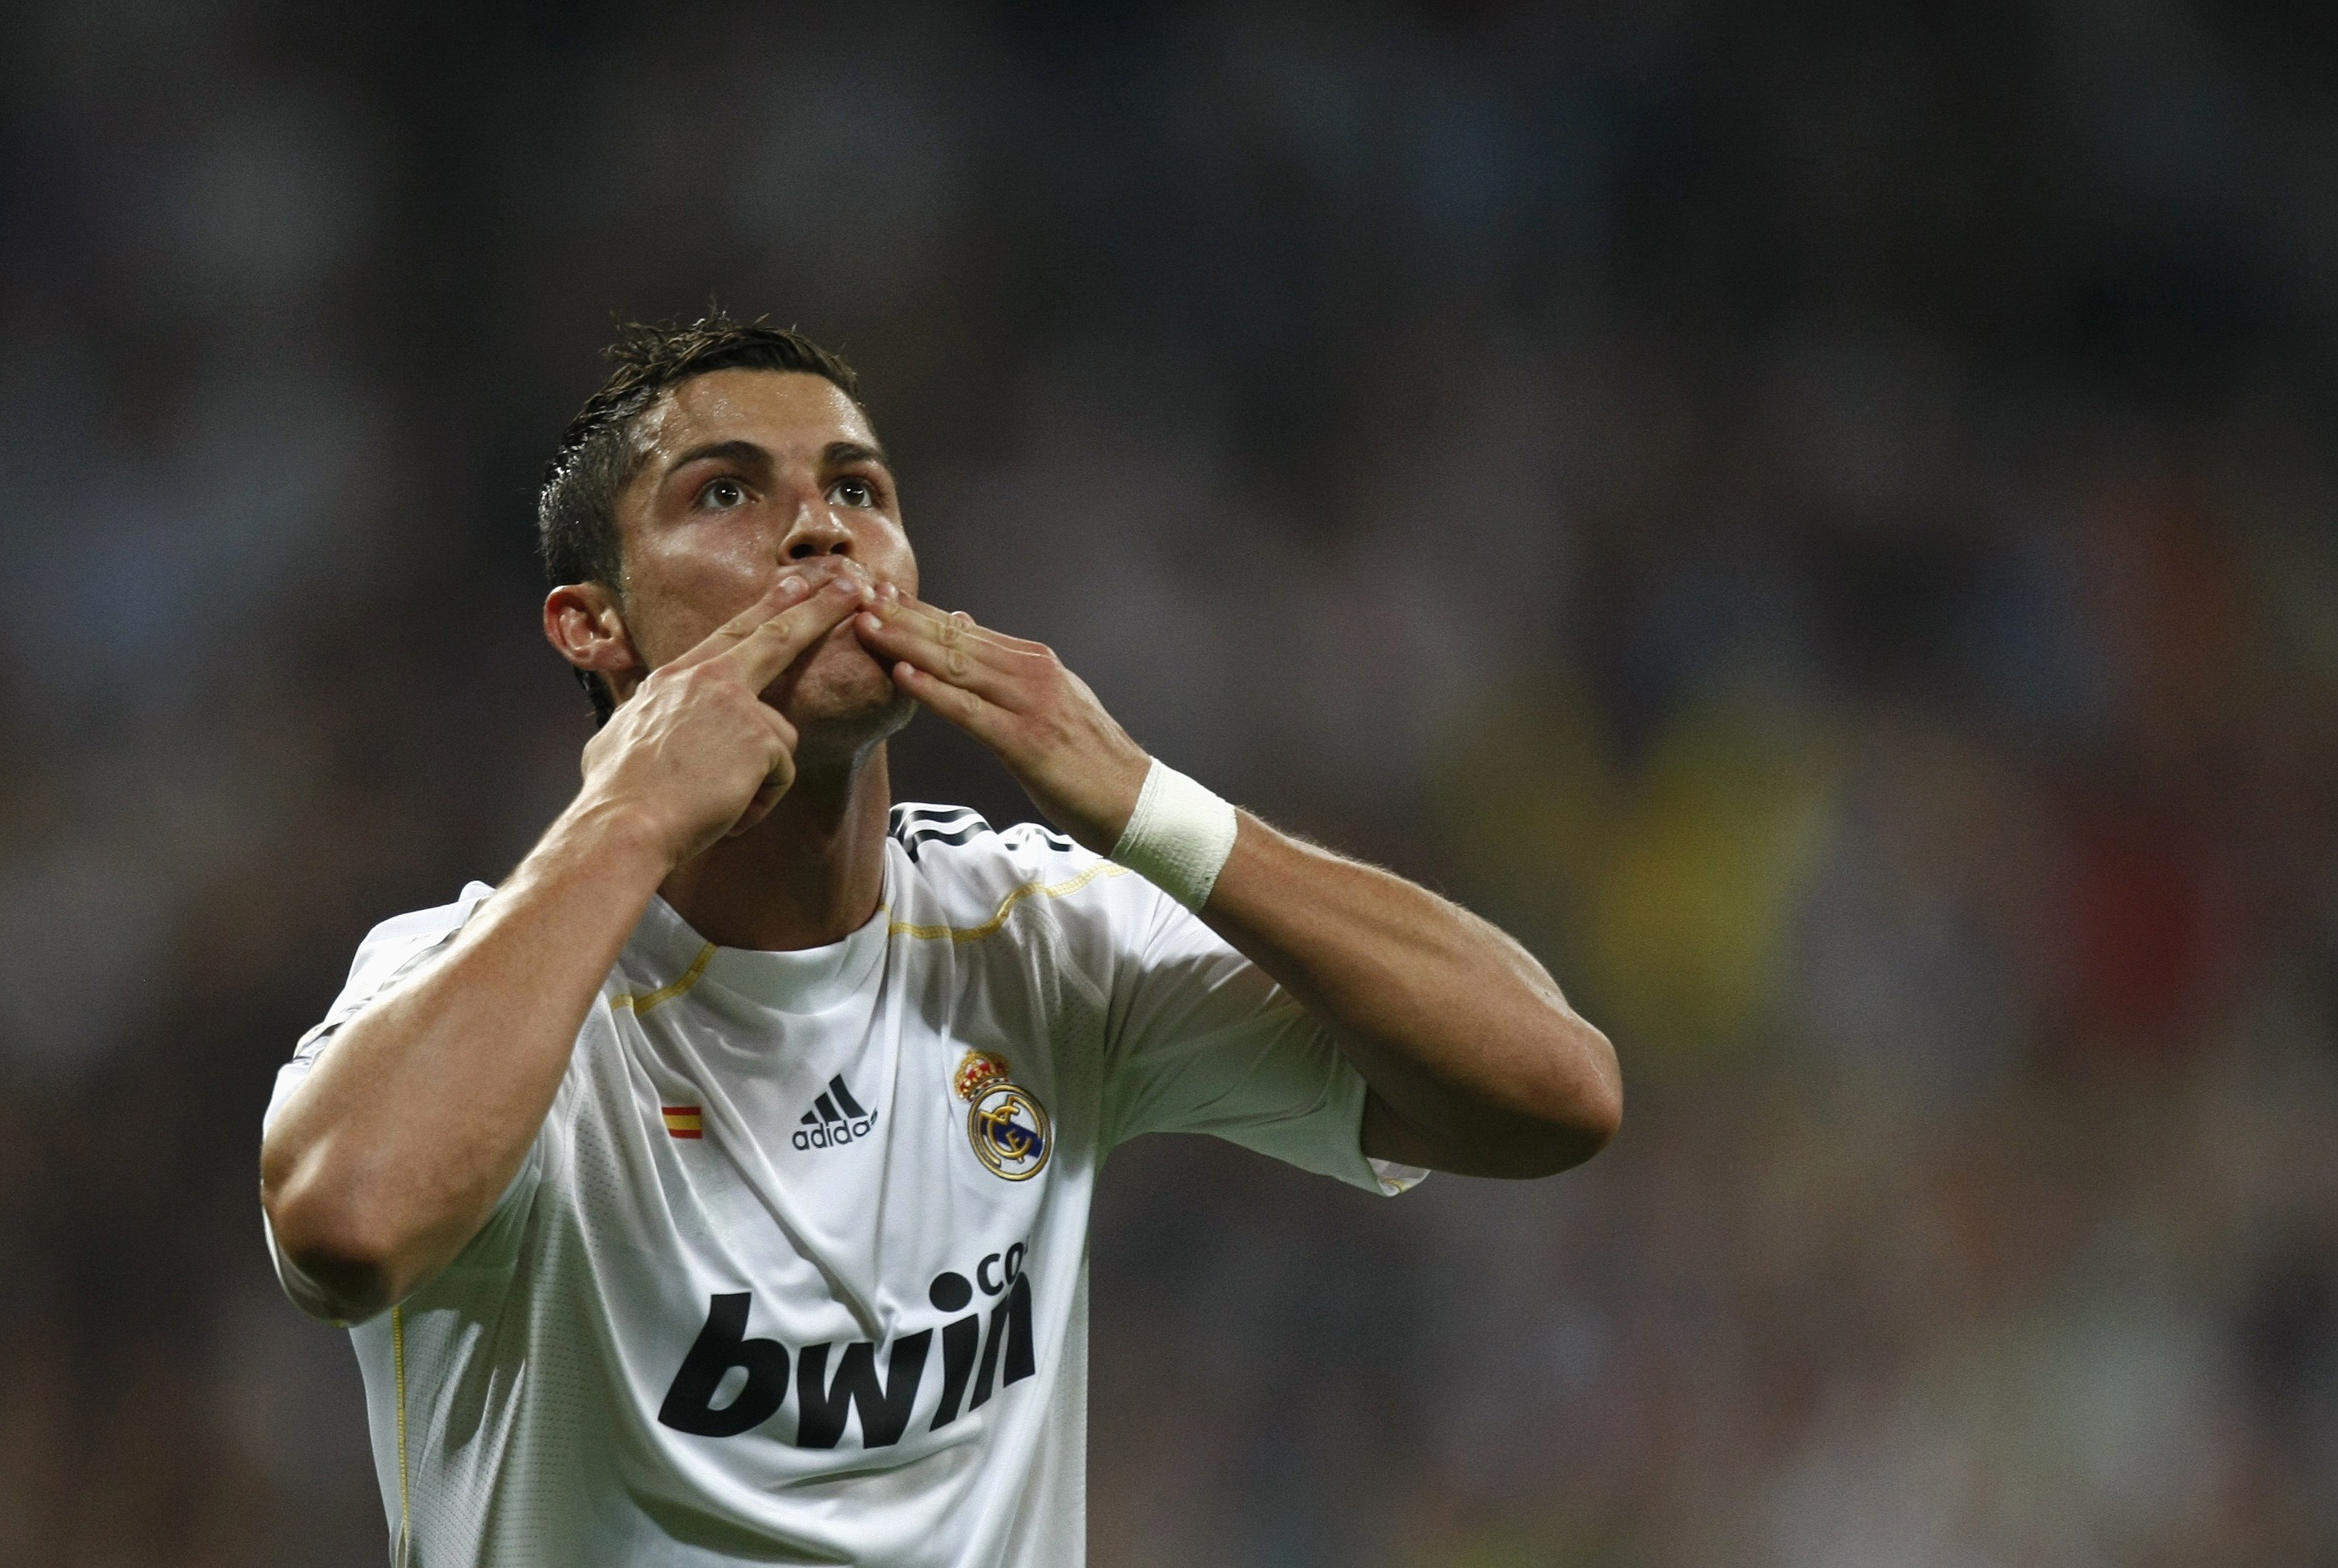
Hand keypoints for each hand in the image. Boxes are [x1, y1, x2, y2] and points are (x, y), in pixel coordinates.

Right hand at [579, 569, 874, 865]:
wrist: (622, 826)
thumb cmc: (615, 796)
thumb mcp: (618, 737)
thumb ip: (644, 716)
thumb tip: (639, 715)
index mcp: (673, 678)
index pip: (730, 633)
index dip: (766, 608)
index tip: (793, 585)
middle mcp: (706, 679)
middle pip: (776, 635)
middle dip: (818, 608)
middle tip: (850, 586)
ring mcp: (737, 705)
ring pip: (779, 739)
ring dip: (757, 781)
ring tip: (715, 804)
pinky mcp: (761, 739)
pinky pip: (780, 776)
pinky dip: (757, 803)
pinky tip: (725, 813)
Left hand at [854, 587, 1151, 853]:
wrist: (1136, 799)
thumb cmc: (1089, 759)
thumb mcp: (1052, 701)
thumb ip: (1007, 668)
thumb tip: (964, 624)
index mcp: (1035, 662)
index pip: (964, 630)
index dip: (918, 611)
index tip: (876, 593)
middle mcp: (1031, 673)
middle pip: (954, 639)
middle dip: (902, 617)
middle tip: (857, 594)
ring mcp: (1029, 704)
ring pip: (956, 666)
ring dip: (906, 644)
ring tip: (865, 626)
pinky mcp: (1024, 741)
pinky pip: (970, 711)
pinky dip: (934, 691)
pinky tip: (902, 676)